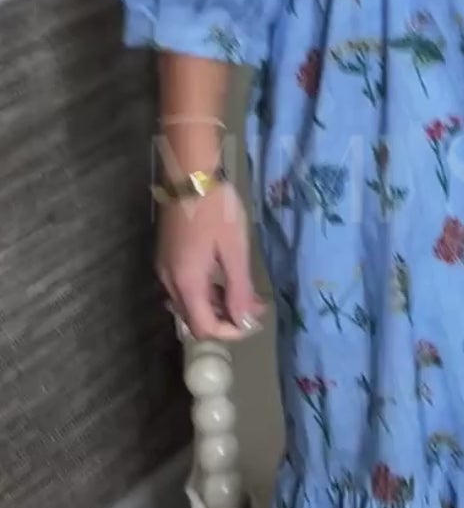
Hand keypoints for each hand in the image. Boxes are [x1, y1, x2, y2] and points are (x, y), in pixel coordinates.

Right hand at [156, 182, 264, 341]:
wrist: (190, 174)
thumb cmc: (216, 209)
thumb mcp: (234, 250)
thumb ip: (238, 289)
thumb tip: (243, 321)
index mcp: (186, 282)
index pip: (203, 328)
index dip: (229, 332)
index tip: (253, 322)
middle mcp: (169, 281)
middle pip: (194, 319)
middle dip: (225, 320)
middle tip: (254, 308)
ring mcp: (165, 268)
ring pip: (189, 304)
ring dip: (217, 306)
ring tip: (246, 295)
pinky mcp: (167, 257)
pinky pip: (185, 287)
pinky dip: (206, 291)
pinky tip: (226, 280)